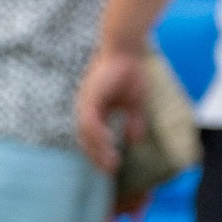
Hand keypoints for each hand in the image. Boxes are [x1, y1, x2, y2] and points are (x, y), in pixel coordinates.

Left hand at [75, 43, 149, 173]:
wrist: (127, 51)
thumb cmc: (131, 73)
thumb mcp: (135, 104)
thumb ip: (134, 122)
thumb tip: (135, 141)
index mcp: (96, 111)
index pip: (94, 138)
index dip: (101, 153)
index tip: (113, 167)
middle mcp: (87, 109)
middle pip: (86, 139)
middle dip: (97, 156)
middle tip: (110, 171)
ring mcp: (86, 103)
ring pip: (86, 133)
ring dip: (97, 149)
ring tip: (110, 162)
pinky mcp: (89, 96)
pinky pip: (90, 120)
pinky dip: (97, 133)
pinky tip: (108, 142)